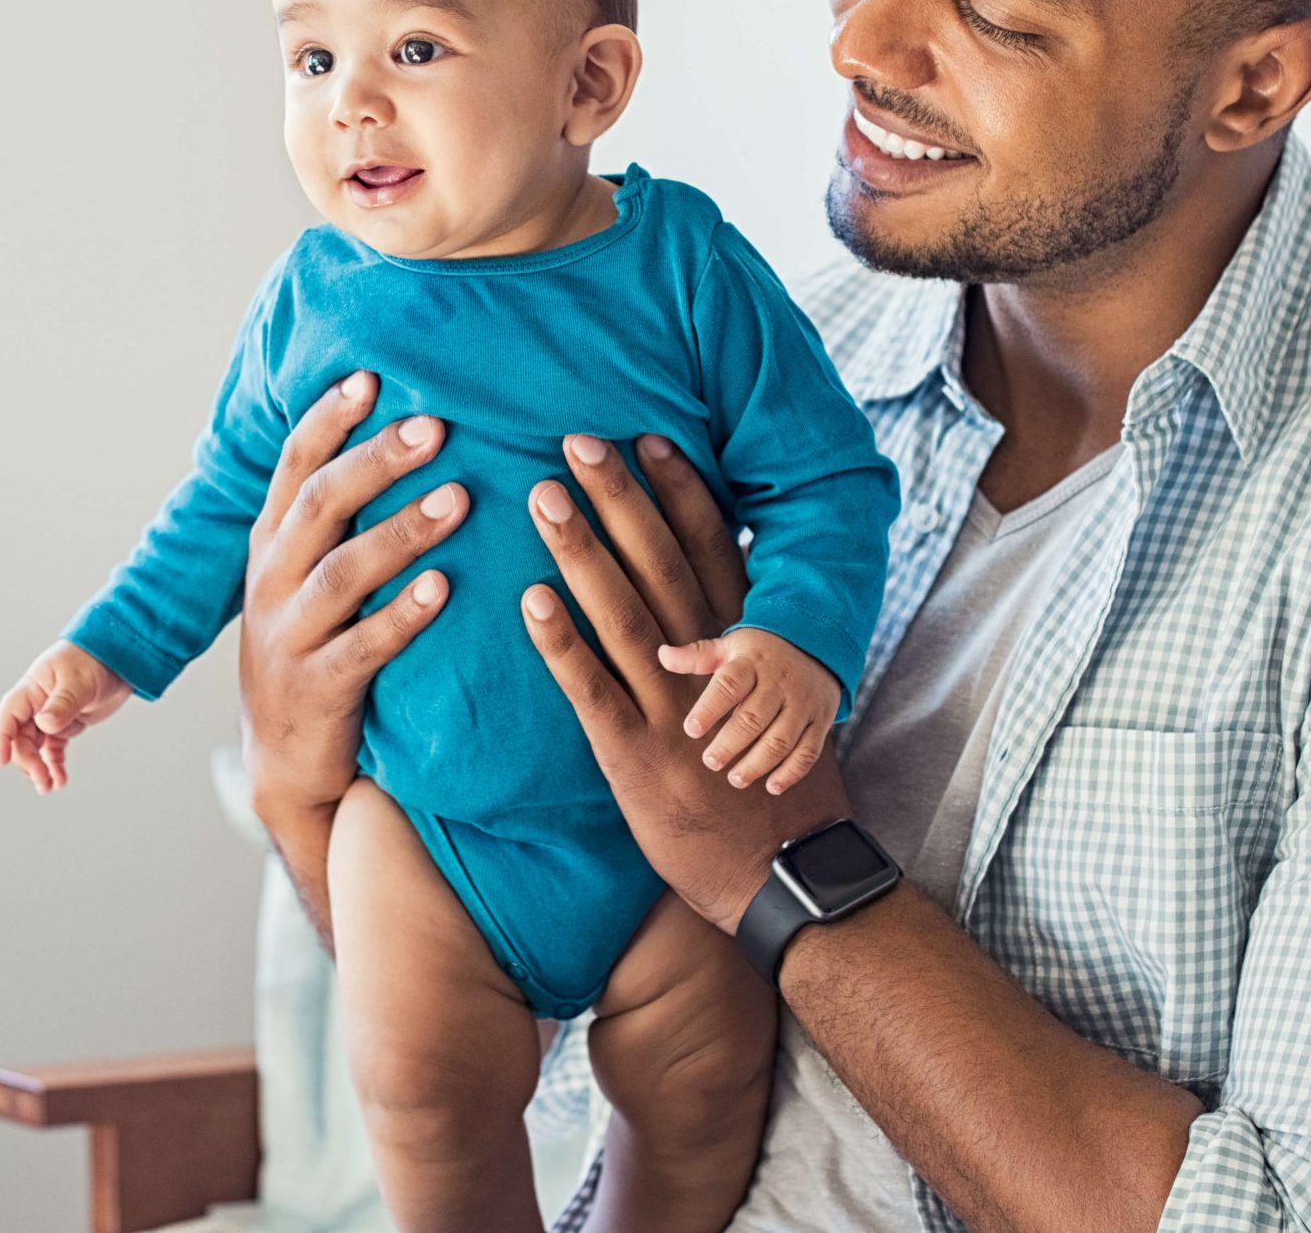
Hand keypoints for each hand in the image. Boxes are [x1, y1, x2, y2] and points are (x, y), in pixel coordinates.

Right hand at [0, 641, 132, 793]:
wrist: (119, 656)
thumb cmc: (93, 658)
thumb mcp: (78, 681)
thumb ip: (61, 704)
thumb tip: (44, 724)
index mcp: (32, 689)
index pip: (9, 716)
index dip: (2, 738)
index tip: (1, 760)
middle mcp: (37, 704)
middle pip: (21, 738)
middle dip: (28, 761)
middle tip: (41, 780)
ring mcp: (51, 716)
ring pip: (35, 748)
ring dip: (39, 768)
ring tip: (48, 787)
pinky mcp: (66, 725)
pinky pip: (54, 749)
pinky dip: (55, 765)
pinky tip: (59, 780)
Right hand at [237, 371, 467, 828]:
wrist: (284, 762)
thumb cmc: (316, 646)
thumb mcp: (308, 576)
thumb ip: (339, 516)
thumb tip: (404, 432)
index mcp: (271, 542)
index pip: (294, 466)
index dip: (329, 419)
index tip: (372, 377)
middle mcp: (272, 581)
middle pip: (319, 506)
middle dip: (376, 462)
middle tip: (435, 427)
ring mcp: (289, 636)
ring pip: (342, 573)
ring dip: (400, 532)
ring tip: (457, 500)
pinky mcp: (315, 690)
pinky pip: (362, 647)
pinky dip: (401, 615)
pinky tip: (443, 589)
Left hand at [523, 433, 849, 934]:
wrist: (780, 875)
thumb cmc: (771, 784)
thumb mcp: (774, 702)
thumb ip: (743, 643)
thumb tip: (725, 583)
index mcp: (744, 648)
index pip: (713, 551)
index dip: (681, 492)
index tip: (650, 435)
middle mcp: (709, 669)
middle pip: (662, 565)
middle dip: (622, 499)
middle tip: (580, 440)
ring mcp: (671, 710)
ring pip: (623, 615)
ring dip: (583, 552)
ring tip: (544, 497)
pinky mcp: (634, 756)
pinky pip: (591, 690)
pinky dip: (562, 642)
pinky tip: (530, 599)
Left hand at [662, 629, 842, 793]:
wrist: (818, 644)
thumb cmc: (761, 653)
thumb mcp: (731, 646)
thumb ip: (698, 656)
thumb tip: (662, 656)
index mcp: (752, 663)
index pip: (729, 685)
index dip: (710, 708)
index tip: (691, 730)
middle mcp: (779, 684)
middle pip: (754, 718)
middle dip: (730, 743)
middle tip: (710, 762)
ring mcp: (802, 704)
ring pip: (781, 739)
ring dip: (757, 763)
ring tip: (735, 779)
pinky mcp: (820, 722)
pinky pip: (809, 751)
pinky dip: (792, 773)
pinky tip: (772, 787)